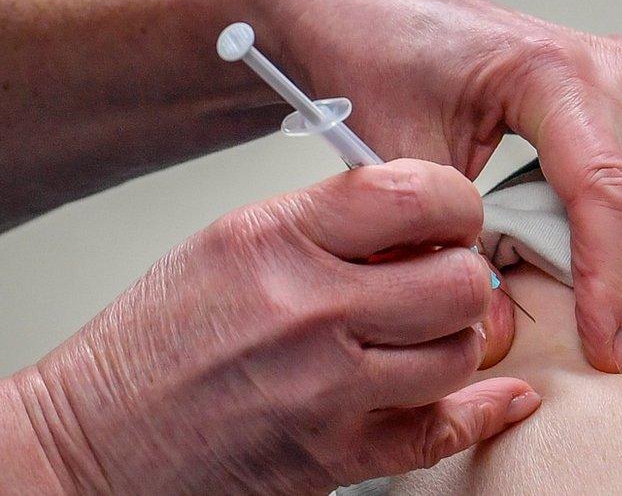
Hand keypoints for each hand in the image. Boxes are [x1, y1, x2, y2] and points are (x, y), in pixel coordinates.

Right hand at [11, 159, 538, 492]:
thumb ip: (331, 225)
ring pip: (462, 353)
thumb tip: (420, 221)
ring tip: (427, 336)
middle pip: (459, 280)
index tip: (451, 217)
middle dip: (462, 276)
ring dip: (457, 342)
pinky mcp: (336, 455)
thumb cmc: (158, 340)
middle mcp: (309, 310)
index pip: (417, 194)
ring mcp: (327, 389)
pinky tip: (494, 397)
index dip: (456, 203)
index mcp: (279, 239)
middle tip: (443, 278)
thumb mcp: (233, 244)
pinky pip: (445, 430)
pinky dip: (482, 411)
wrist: (99, 438)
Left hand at [247, 0, 621, 371]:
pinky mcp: (588, 68)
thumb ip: (447, 242)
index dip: (610, 278)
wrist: (344, 4)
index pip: (606, 186)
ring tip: (616, 176)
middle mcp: (589, 57)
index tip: (606, 340)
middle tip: (621, 200)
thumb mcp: (401, 157)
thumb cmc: (369, 51)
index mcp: (546, 74)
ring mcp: (595, 57)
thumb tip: (498, 322)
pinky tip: (605, 161)